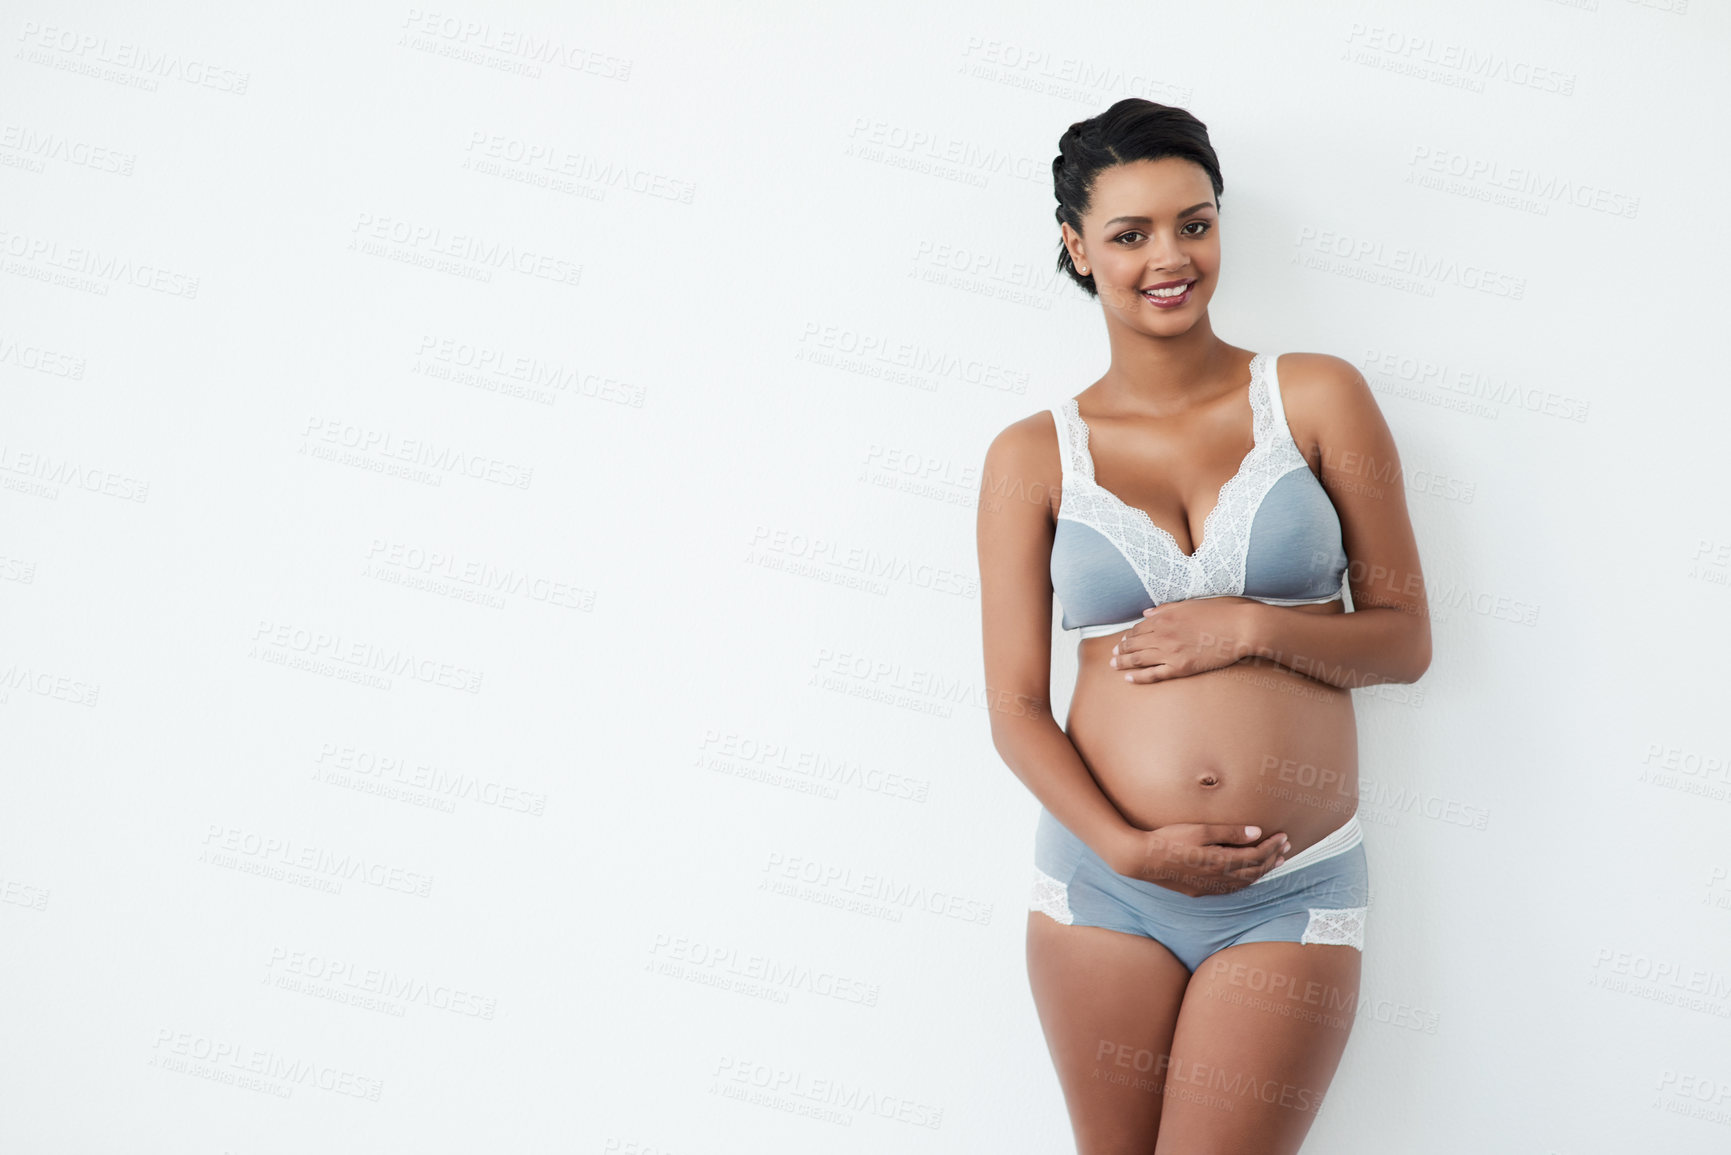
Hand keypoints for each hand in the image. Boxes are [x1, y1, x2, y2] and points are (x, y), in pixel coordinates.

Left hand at [1110, 597, 1255, 683]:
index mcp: (1165, 616)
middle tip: (1112, 654)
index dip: (1129, 635)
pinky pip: (1153, 674)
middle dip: (1120, 649)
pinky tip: (1128, 678)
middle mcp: (1163, 633)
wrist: (1241, 627)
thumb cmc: (1222, 613)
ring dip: (1122, 662)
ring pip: (1138, 659)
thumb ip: (1166, 608)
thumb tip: (1146, 612)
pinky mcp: (1180, 667)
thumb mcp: (1191, 604)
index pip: (1139, 627)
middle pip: (1134, 643)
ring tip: (1114, 665)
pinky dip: (1138, 677)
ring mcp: (1170, 651)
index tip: (1123, 639)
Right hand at [1112, 823, 1289, 896]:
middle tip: (1285, 848)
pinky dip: (1245, 881)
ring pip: (1244, 882)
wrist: (1142, 859)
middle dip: (1272, 858)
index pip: (1256, 856)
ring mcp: (1209, 887)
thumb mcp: (1200, 830)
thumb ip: (1230, 833)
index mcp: (1221, 861)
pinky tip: (1247, 876)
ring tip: (1274, 862)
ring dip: (1262, 871)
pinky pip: (1231, 889)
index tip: (1283, 836)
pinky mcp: (1200, 891)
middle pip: (1254, 870)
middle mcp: (1219, 878)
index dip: (1272, 846)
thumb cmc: (1169, 840)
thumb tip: (1256, 832)